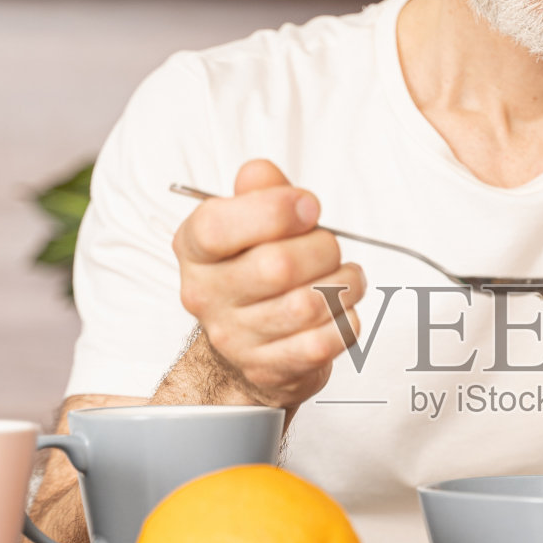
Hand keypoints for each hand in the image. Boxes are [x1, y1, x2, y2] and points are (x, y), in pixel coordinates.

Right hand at [173, 159, 364, 409]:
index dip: (274, 210)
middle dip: (322, 249)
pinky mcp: (267, 368)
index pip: (217, 226)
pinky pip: (322, 343)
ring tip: (347, 278)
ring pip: (307, 306)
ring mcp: (234, 338)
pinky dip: (345, 321)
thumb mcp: (249, 222)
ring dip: (344, 285)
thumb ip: (259, 190)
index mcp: (195, 249)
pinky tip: (342, 310)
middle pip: (276, 267)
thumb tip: (261, 174)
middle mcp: (206, 295)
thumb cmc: (254, 272)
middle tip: (330, 248)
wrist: (247, 345)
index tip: (309, 206)